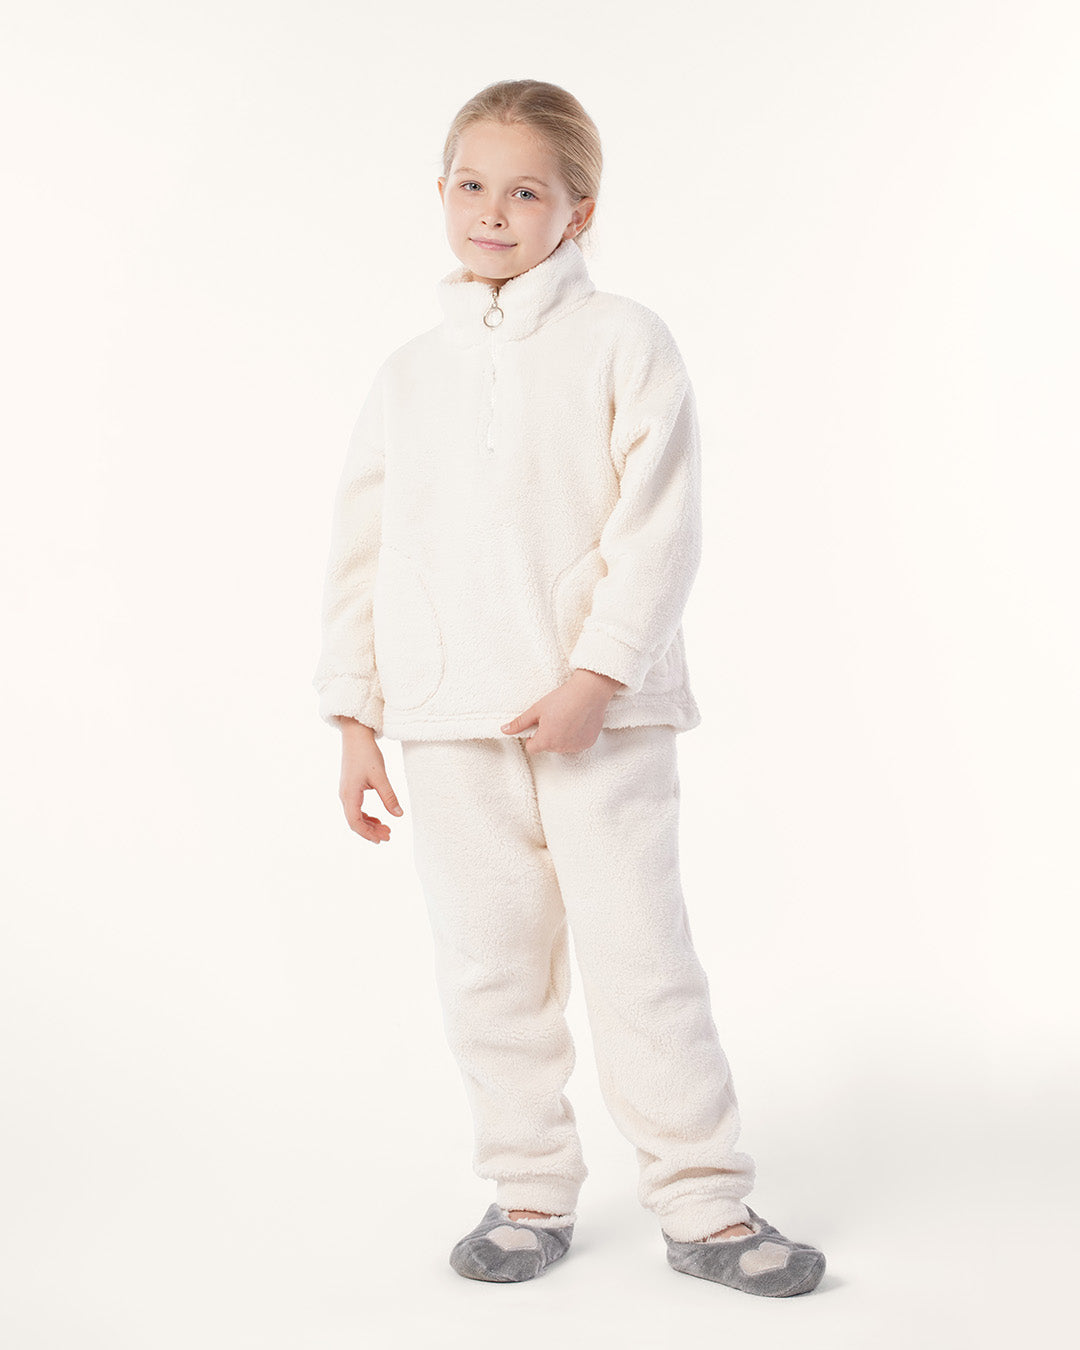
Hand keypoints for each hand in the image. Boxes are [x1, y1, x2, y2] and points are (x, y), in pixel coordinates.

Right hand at [336, 717, 403, 842]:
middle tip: (388, 836)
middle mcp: (345, 796)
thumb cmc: (367, 754)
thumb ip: (389, 797)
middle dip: (371, 831)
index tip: (381, 839)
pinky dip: (367, 816)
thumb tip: (398, 815)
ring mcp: (346, 792)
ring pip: (356, 816)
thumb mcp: (381, 777)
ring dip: (370, 824)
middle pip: (355, 822)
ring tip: (386, 829)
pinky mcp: (350, 788)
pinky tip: (378, 818)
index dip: (368, 834)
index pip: (355, 822)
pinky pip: (356, 808)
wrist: (356, 736)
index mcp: (349, 795)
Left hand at [500, 669, 623, 754]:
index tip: (538, 726)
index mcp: (546, 741)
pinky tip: (578, 721)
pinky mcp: (588, 743)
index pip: (532, 748)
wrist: (589, 692)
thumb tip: (504, 730)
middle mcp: (561, 748)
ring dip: (562, 736)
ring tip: (567, 718)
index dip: (532, 737)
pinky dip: (576, 735)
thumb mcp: (537, 709)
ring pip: (563, 746)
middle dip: (548, 735)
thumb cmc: (562, 699)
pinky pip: (577, 743)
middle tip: (554, 717)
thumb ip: (520, 723)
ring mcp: (576, 747)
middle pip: (548, 747)